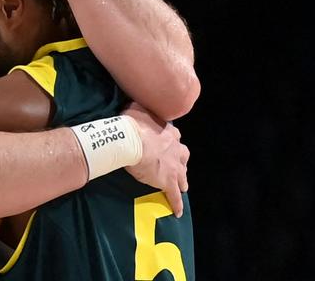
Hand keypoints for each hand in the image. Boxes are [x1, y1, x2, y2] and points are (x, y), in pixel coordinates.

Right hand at [123, 102, 189, 216]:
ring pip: (182, 176)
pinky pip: (175, 196)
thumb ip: (139, 108)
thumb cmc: (132, 124)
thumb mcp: (136, 109)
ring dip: (182, 180)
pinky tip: (178, 212)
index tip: (165, 144)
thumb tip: (135, 102)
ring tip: (181, 186)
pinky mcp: (169, 182)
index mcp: (169, 132)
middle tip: (175, 166)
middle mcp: (176, 148)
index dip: (170, 141)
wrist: (131, 141)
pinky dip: (176, 203)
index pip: (174, 136)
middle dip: (180, 161)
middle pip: (183, 156)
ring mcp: (174, 166)